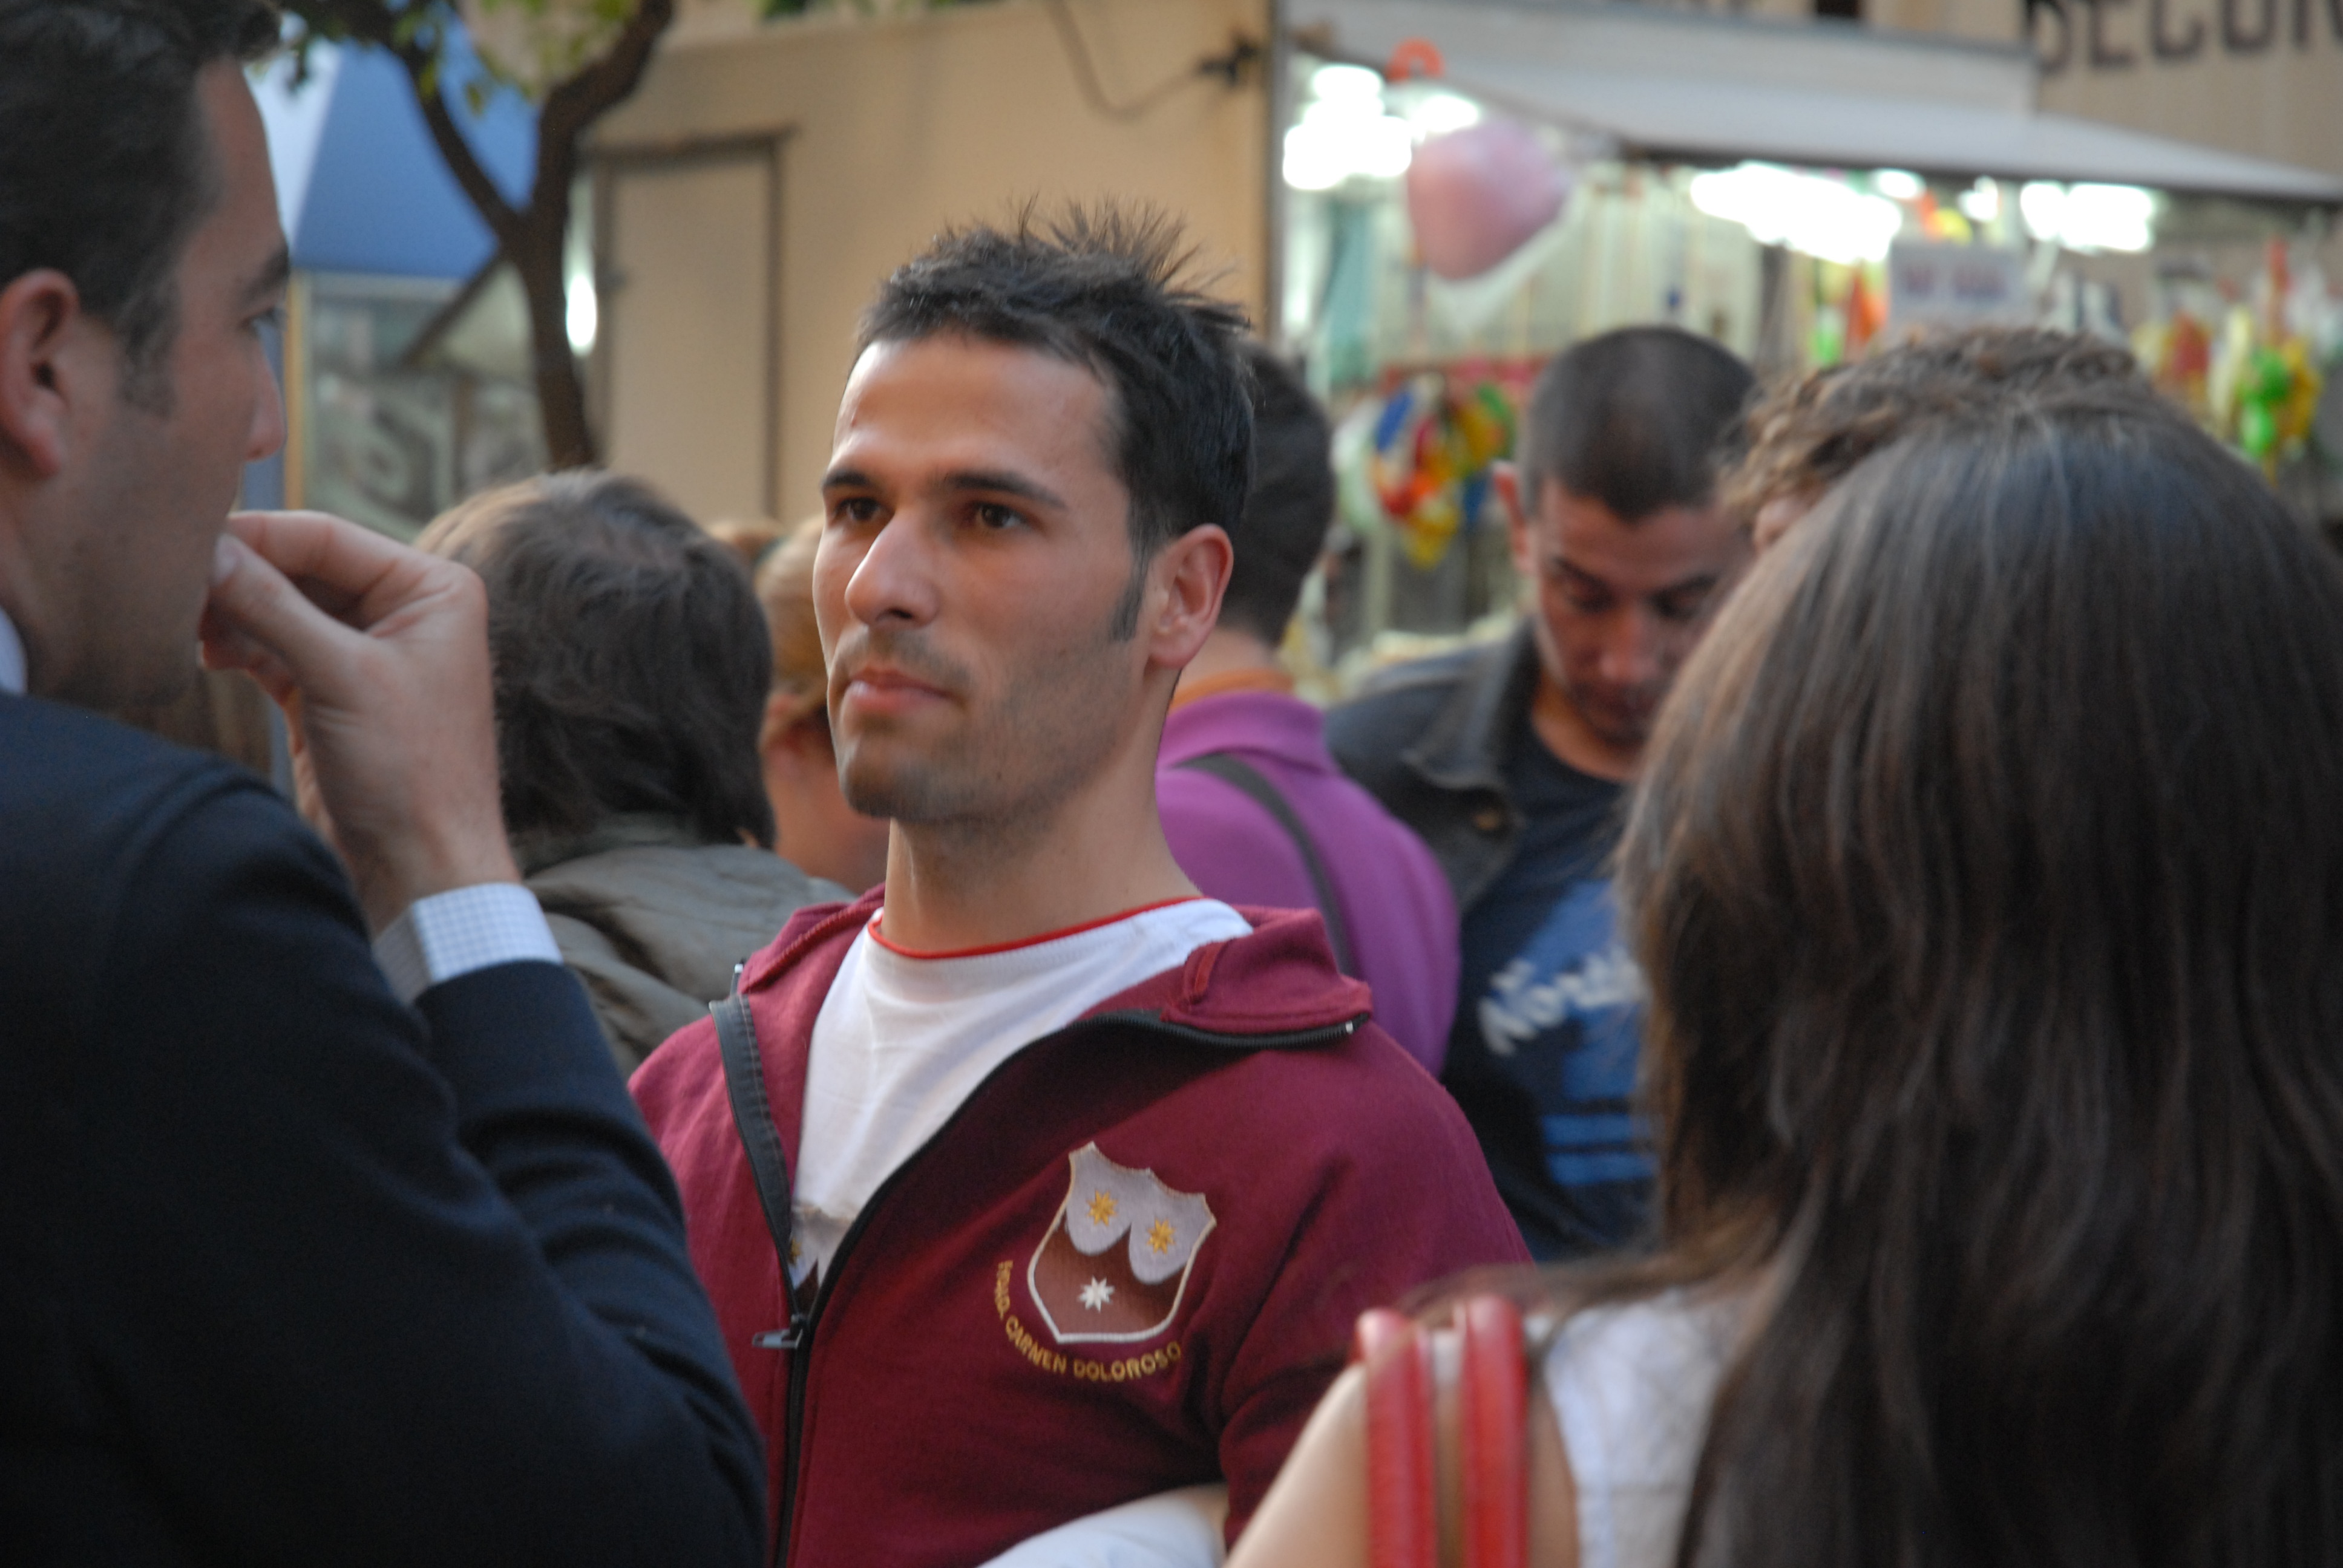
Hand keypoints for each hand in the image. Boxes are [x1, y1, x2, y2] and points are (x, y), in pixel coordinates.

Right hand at [199, 510, 517, 931]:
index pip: (327, 538)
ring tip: (185, 623)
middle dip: (239, 577)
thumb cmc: (410, 772)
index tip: (188, 540)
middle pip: (301, 570)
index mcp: (433, 590)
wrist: (421, 869)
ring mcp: (367, 655)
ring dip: (232, 614)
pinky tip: (206, 653)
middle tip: (174, 584)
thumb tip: (209, 551)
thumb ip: (271, 607)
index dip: (256, 536)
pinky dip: (238, 647)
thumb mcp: (339, 676)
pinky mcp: (331, 695)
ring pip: (282, 610)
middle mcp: (406, 613)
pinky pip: (274, 650)